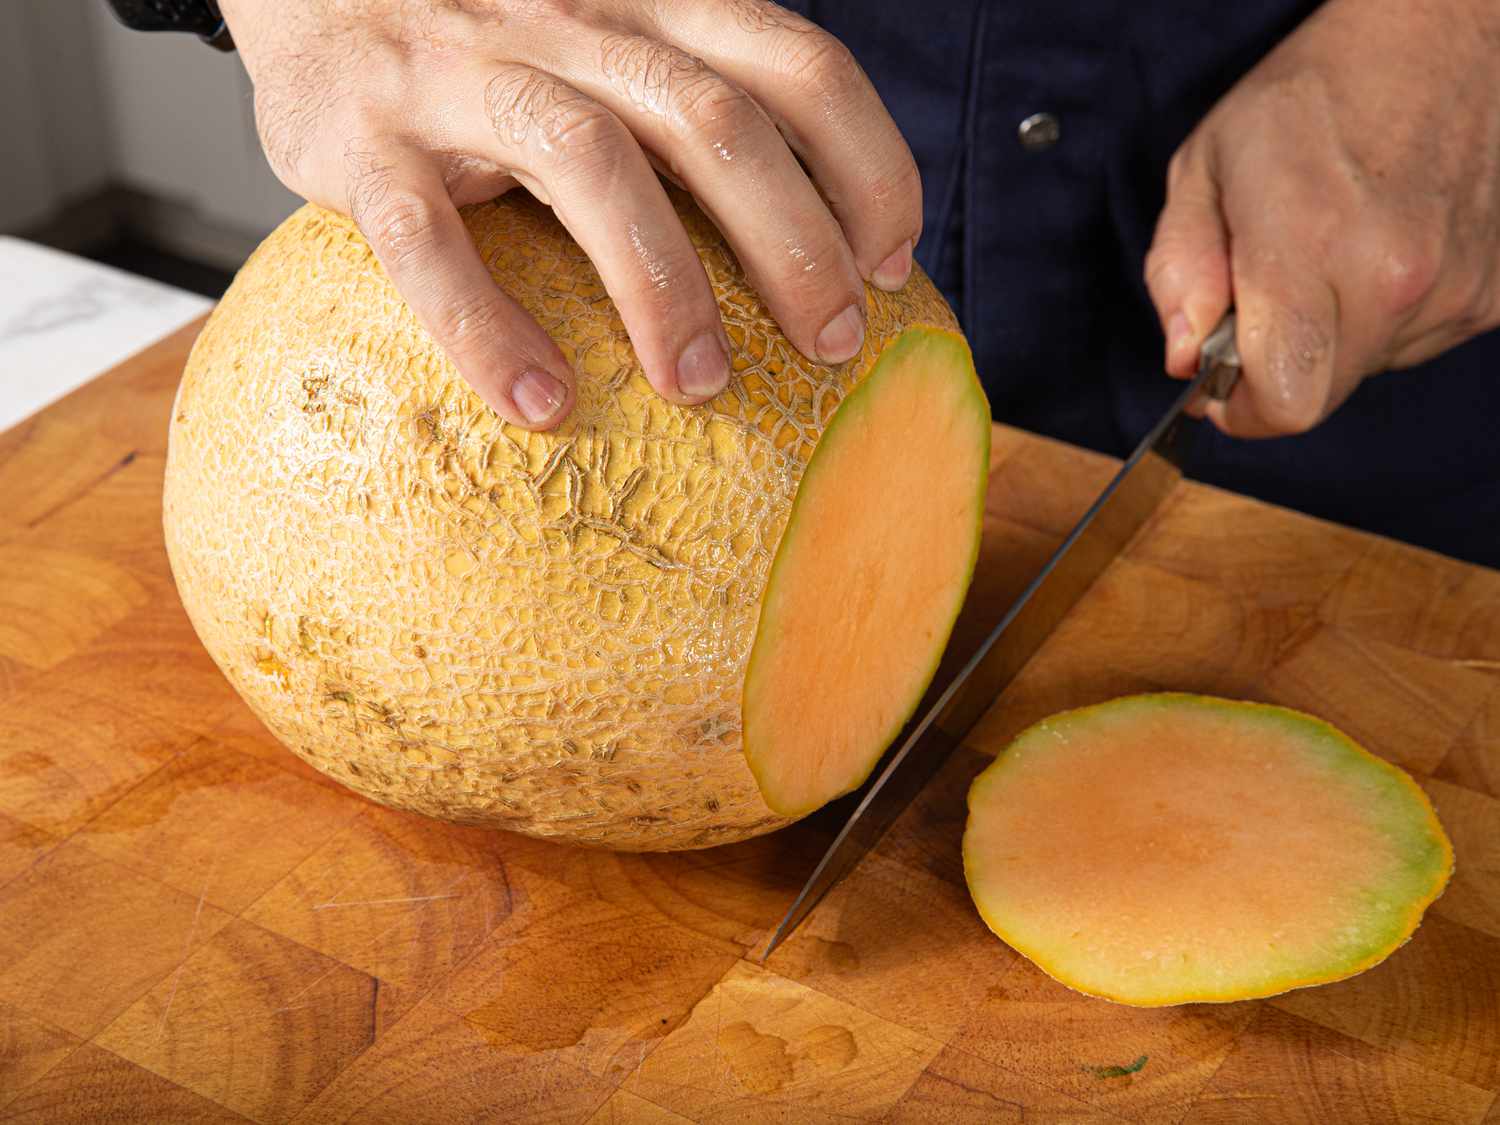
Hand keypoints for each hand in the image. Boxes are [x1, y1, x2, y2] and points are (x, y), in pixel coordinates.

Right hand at [218, 0, 920, 428]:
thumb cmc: (486, 33)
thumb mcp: (606, 32)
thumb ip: (694, 93)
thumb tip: (813, 226)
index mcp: (648, 3)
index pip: (797, 63)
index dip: (866, 164)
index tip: (893, 263)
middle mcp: (571, 21)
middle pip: (714, 121)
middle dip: (793, 243)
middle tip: (833, 346)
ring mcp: (463, 71)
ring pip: (590, 161)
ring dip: (663, 283)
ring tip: (702, 385)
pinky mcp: (364, 137)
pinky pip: (425, 238)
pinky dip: (484, 325)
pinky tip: (536, 401)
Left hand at [1144, 0, 1499, 437]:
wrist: (1441, 42)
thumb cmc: (1311, 96)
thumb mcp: (1204, 167)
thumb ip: (1180, 271)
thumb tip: (1184, 355)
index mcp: (1310, 245)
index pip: (1282, 402)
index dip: (1240, 406)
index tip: (1220, 376)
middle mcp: (1395, 277)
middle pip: (1319, 397)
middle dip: (1278, 367)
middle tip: (1269, 297)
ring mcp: (1456, 288)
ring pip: (1367, 369)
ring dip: (1334, 334)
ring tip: (1334, 250)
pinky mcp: (1495, 294)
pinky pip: (1416, 341)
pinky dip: (1387, 314)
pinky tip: (1380, 247)